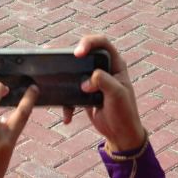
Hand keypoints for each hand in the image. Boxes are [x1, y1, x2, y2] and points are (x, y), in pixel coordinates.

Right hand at [60, 35, 146, 156]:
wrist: (121, 135)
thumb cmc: (124, 113)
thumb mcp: (117, 94)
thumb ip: (104, 81)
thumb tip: (85, 81)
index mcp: (115, 64)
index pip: (102, 43)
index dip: (89, 42)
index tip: (78, 53)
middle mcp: (104, 69)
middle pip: (84, 54)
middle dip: (70, 57)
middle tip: (59, 61)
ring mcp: (93, 81)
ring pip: (74, 72)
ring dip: (64, 80)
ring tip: (52, 82)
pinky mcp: (85, 93)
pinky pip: (71, 93)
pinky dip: (67, 104)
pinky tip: (68, 117)